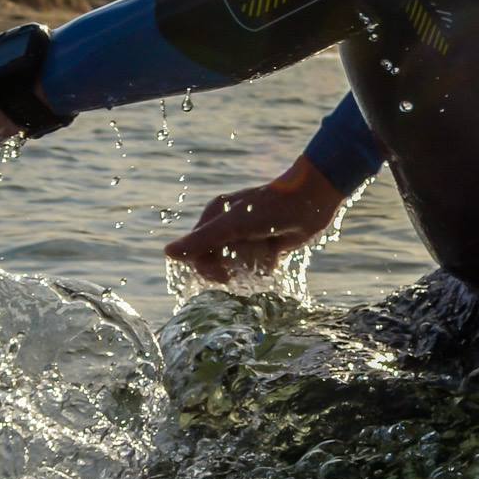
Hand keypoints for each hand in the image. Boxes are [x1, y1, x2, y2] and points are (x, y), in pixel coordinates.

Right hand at [164, 156, 347, 283]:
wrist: (311, 201)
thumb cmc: (269, 209)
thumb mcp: (233, 226)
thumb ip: (202, 241)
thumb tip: (167, 253)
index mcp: (214, 215)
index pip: (196, 251)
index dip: (205, 268)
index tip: (222, 277)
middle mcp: (227, 224)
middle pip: (214, 260)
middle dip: (227, 271)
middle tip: (240, 275)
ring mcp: (246, 235)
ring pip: (235, 265)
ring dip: (246, 269)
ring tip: (261, 262)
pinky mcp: (264, 244)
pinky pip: (254, 265)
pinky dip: (261, 267)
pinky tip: (273, 259)